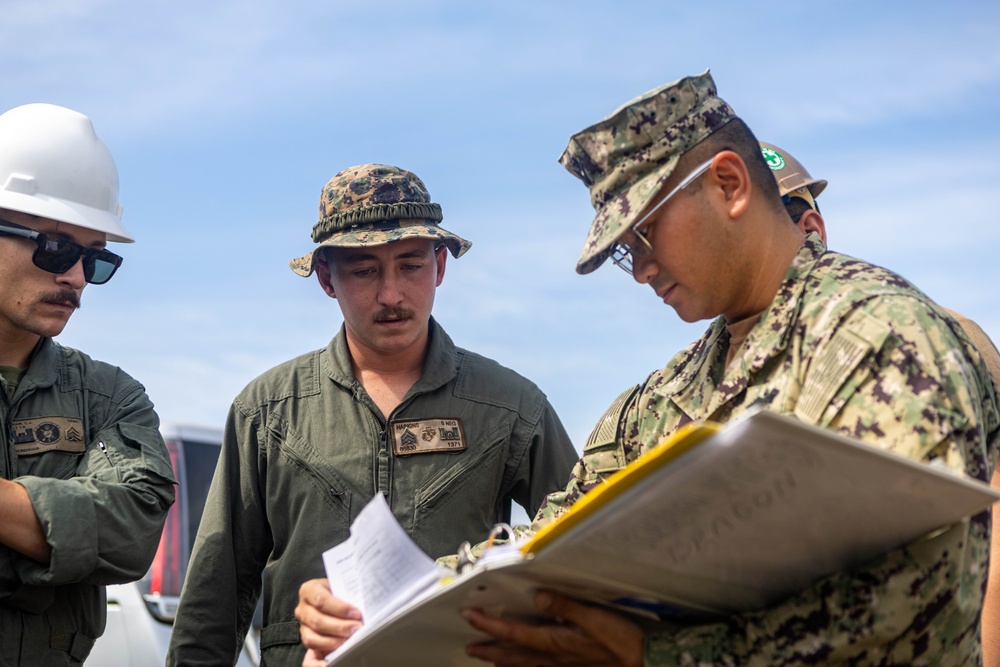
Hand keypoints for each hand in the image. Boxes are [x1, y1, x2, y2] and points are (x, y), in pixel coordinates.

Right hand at [295, 578, 362, 666]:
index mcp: (309, 590)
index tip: (356, 613)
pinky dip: (328, 649)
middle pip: (317, 621)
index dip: (340, 608)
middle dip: (340, 627)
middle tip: (357, 628)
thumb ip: (348, 594)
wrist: (332, 598)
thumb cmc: (338, 591)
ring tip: (350, 639)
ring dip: (334, 640)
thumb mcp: (341, 586)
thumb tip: (365, 604)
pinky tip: (342, 645)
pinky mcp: (306, 637)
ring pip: (313, 638)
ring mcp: (302, 624)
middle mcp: (302, 608)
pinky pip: (313, 647)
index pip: (321, 600)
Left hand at [463, 591, 643, 666]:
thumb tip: (538, 596)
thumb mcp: (593, 618)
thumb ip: (564, 606)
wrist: (642, 662)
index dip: (489, 625)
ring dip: (503, 660)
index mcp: (554, 642)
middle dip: (490, 649)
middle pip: (512, 655)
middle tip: (469, 647)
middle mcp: (552, 657)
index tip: (470, 616)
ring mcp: (560, 665)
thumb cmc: (619, 641)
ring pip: (523, 665)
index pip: (514, 633)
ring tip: (487, 657)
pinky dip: (524, 666)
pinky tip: (523, 665)